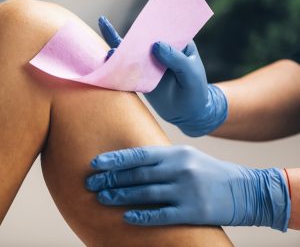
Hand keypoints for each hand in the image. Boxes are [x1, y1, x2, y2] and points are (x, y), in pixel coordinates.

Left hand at [86, 145, 289, 230]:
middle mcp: (180, 169)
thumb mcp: (187, 156)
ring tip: (102, 198)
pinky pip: (162, 214)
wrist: (245, 189)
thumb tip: (134, 161)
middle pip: (138, 175)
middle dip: (112, 179)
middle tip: (91, 184)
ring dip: (121, 196)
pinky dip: (143, 216)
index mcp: (177, 153)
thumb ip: (163, 158)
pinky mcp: (193, 212)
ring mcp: (186, 191)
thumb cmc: (210, 171)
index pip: (139, 155)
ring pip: (146, 194)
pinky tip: (127, 217)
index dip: (116, 160)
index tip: (96, 163)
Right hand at [98, 16, 226, 136]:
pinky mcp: (143, 78)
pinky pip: (129, 70)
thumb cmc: (195, 91)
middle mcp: (162, 52)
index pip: (164, 30)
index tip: (138, 16)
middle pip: (144, 39)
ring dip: (119, 45)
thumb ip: (176, 60)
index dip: (152, 22)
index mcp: (178, 45)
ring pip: (133, 53)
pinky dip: (117, 65)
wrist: (188, 114)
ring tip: (102, 32)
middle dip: (129, 31)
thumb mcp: (191, 74)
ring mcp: (151, 64)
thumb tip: (155, 45)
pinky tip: (107, 59)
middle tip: (104, 21)